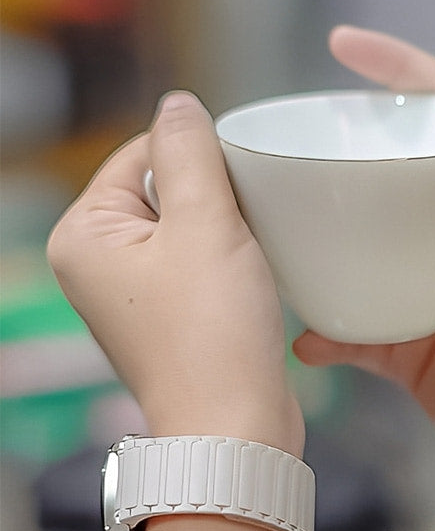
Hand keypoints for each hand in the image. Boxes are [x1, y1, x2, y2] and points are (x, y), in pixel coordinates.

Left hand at [48, 92, 303, 457]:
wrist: (236, 426)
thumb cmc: (214, 335)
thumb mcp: (205, 224)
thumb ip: (190, 152)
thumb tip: (179, 104)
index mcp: (84, 235)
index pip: (142, 154)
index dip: (199, 158)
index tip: (241, 185)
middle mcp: (98, 265)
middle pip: (165, 190)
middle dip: (217, 198)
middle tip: (250, 225)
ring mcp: (134, 297)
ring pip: (190, 229)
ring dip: (230, 231)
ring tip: (254, 255)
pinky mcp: (172, 321)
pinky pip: (202, 266)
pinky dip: (232, 263)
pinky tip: (254, 280)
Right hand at [294, 27, 434, 514]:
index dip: (400, 76)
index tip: (342, 47)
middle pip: (391, 180)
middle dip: (341, 154)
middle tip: (284, 139)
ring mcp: (432, 300)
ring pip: (360, 255)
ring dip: (316, 240)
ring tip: (262, 222)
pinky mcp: (411, 358)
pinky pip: (354, 337)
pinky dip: (324, 336)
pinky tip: (295, 333)